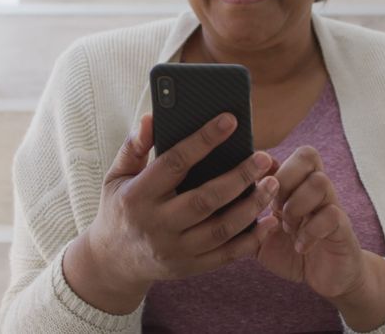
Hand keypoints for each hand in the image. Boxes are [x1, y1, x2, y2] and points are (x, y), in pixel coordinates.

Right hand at [63, 112, 280, 313]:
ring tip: (272, 184)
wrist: (112, 263)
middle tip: (264, 158)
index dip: (203, 140)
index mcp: (138, 196)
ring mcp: (175, 250)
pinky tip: (270, 221)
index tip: (230, 120)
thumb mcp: (117, 175)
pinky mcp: (190, 268)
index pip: (174, 163)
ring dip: (251, 207)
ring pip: (221, 229)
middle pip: (205, 200)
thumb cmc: (120, 208)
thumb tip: (150, 117)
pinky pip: (227, 255)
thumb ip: (135, 146)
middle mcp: (157, 225)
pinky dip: (252, 240)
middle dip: (239, 177)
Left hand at [254, 146, 367, 299]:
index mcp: (295, 185)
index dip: (268, 163)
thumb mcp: (260, 234)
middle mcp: (315, 189)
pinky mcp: (342, 227)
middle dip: (284, 179)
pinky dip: (310, 231)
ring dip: (297, 205)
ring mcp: (331, 205)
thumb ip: (245, 217)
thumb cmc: (292, 251)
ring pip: (320, 181)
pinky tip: (301, 246)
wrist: (327, 278)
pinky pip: (331, 214)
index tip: (257, 186)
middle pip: (307, 155)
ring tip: (288, 228)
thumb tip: (219, 199)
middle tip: (275, 207)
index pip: (285, 151)